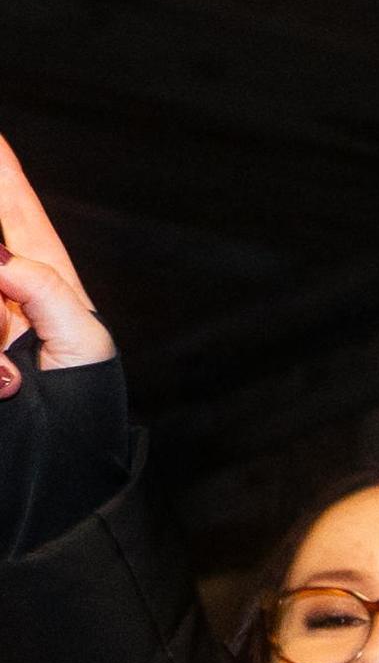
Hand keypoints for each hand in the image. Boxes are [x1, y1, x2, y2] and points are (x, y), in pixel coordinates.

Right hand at [0, 136, 114, 393]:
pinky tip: (4, 381)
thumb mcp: (86, 347)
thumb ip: (47, 295)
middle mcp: (5, 302)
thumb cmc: (86, 417)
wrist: (59, 485)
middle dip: (2, 267)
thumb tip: (3, 262)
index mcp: (43, 288)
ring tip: (12, 378)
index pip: (19, 216)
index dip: (5, 177)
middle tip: (9, 322)